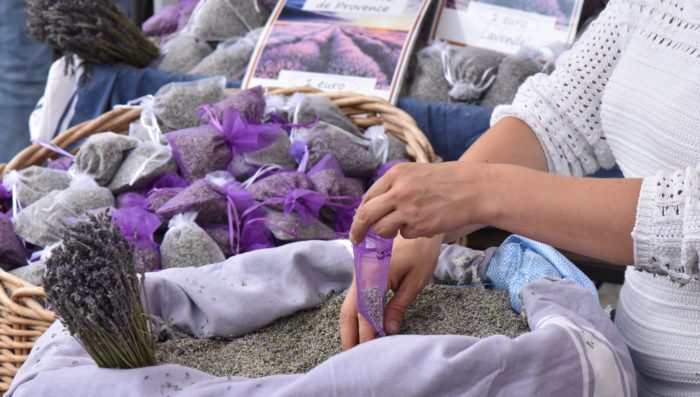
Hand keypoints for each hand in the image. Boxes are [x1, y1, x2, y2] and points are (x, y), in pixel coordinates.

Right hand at [339, 235, 441, 349]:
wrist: (416, 219)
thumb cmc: (420, 250)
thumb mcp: (415, 280)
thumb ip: (398, 305)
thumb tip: (388, 330)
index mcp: (372, 276)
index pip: (366, 314)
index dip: (367, 335)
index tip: (370, 354)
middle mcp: (360, 275)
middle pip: (348, 311)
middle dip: (349, 335)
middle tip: (351, 357)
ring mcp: (360, 273)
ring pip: (350, 305)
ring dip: (351, 326)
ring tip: (356, 347)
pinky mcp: (364, 273)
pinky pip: (355, 297)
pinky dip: (357, 314)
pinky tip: (364, 326)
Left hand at [349, 162, 486, 244]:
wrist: (474, 189)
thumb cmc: (447, 181)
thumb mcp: (416, 174)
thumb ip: (394, 187)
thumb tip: (373, 207)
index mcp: (396, 174)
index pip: (368, 197)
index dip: (360, 214)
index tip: (357, 225)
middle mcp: (398, 190)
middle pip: (366, 215)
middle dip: (358, 231)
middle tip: (356, 240)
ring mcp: (408, 209)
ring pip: (382, 229)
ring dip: (388, 233)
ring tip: (405, 225)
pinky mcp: (419, 225)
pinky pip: (404, 235)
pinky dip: (411, 233)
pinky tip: (426, 222)